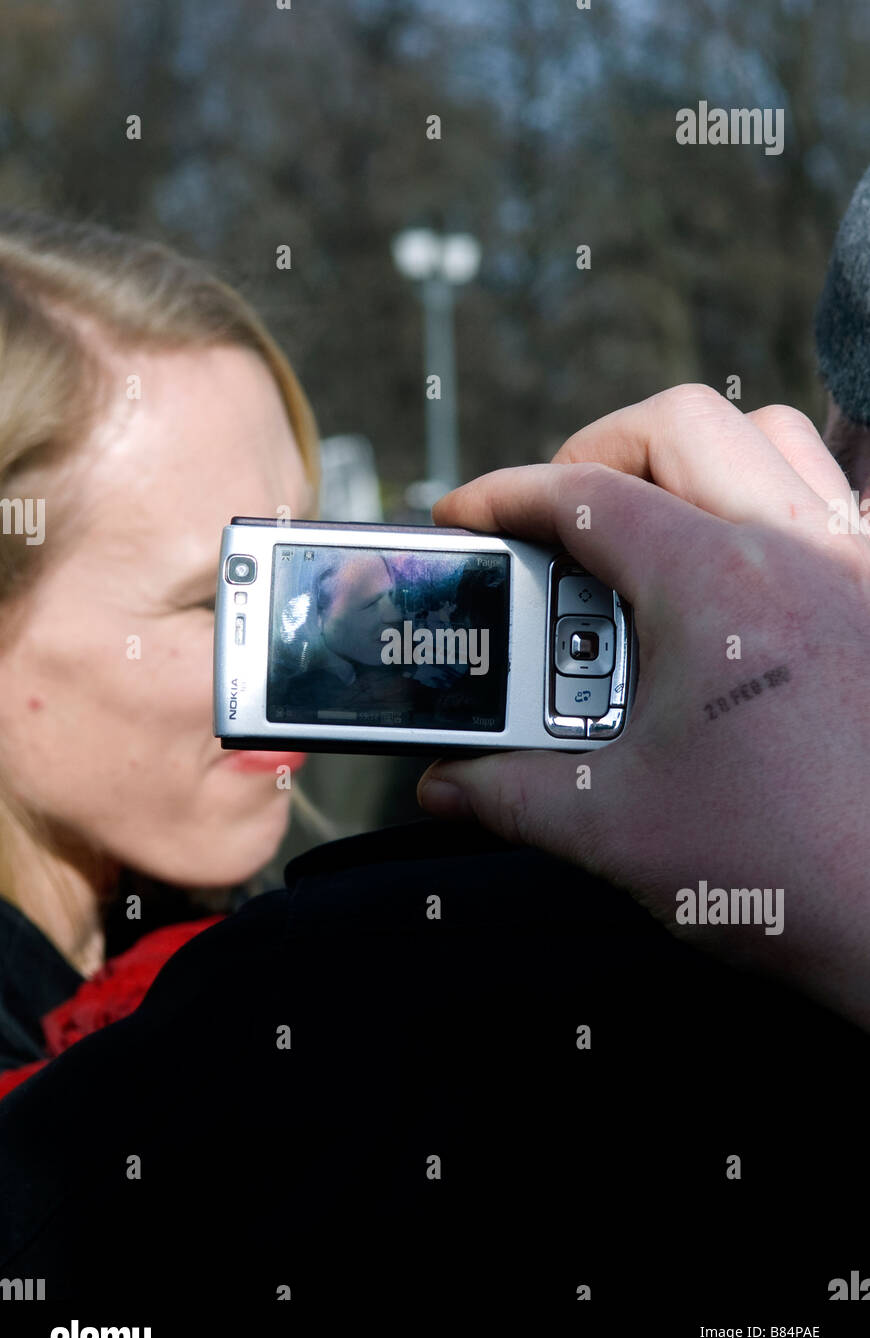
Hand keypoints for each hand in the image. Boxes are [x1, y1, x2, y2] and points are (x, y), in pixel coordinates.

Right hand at [417, 385, 869, 1028]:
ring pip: (771, 439)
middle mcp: (797, 548)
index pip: (582, 495)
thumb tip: (448, 786)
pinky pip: (833, 496)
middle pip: (679, 426)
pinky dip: (769, 501)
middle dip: (594, 451)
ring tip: (647, 527)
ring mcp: (858, 567)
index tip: (466, 515)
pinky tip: (738, 583)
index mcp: (715, 585)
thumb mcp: (614, 826)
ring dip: (693, 461)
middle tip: (553, 518)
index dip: (503, 495)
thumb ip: (509, 793)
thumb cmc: (789, 870)